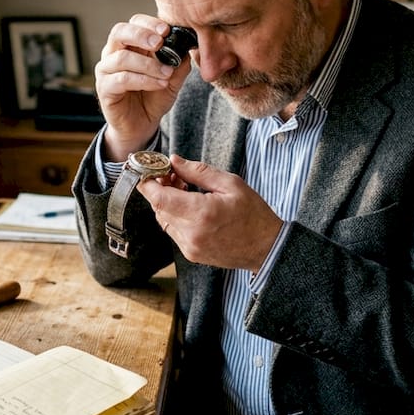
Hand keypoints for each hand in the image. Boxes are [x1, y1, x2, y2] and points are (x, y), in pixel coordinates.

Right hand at [94, 15, 191, 160]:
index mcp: (130, 45)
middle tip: (160, 42)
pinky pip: (122, 79)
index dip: (149, 23)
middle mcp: (113, 53)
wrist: (142, 125)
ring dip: (148, 64)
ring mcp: (106, 71)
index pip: (134, 22)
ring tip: (167, 73)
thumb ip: (179, 63)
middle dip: (141, 34)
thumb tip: (188, 47)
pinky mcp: (105, 89)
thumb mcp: (172, 78)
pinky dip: (143, 80)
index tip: (167, 30)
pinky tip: (160, 84)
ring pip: (122, 58)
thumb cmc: (153, 97)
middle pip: (119, 32)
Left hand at [138, 155, 282, 271]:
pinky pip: (173, 231)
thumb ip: (198, 172)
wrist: (266, 248)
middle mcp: (191, 233)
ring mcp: (190, 246)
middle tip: (173, 175)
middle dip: (159, 189)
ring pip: (163, 219)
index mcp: (201, 213)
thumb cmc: (253, 214)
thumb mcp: (230, 184)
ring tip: (184, 190)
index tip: (147, 171)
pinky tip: (190, 207)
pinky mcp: (191, 253)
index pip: (159, 198)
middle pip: (158, 207)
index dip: (147, 183)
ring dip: (167, 203)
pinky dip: (175, 216)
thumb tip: (174, 161)